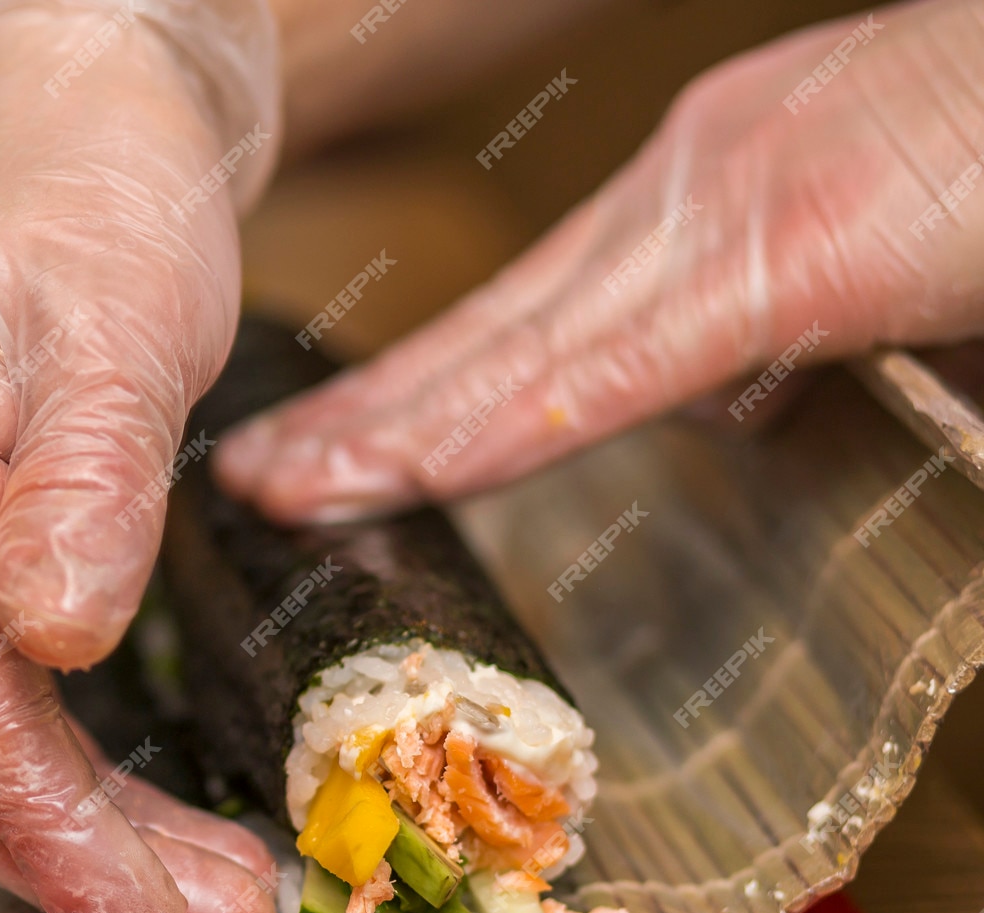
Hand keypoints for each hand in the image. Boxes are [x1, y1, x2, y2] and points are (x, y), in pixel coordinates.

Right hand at [0, 2, 279, 912]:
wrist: (35, 133)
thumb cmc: (82, 197)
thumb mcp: (117, 319)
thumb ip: (87, 479)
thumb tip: (56, 638)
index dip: (57, 822)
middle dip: (70, 859)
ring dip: (64, 835)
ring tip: (190, 895)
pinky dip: (49, 775)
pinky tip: (126, 818)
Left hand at [216, 0, 983, 519]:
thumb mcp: (886, 271)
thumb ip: (800, 343)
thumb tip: (761, 408)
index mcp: (712, 205)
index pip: (531, 319)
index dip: (425, 392)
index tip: (344, 450)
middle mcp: (689, 194)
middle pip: (490, 334)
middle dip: (367, 416)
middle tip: (258, 475)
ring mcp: (726, 212)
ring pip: (518, 354)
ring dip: (393, 433)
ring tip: (284, 488)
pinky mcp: (784, 255)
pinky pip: (615, 367)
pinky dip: (503, 425)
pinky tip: (416, 473)